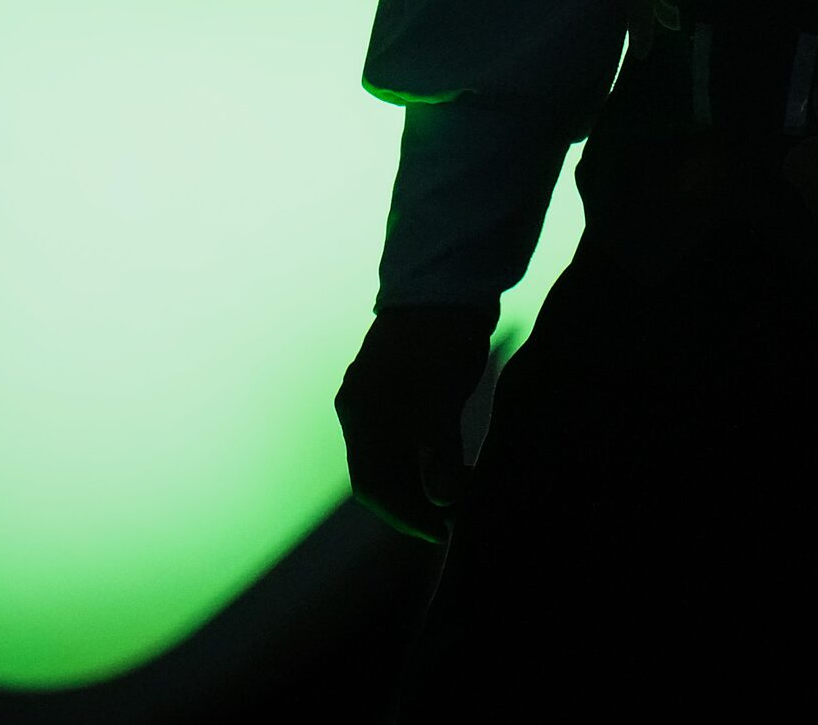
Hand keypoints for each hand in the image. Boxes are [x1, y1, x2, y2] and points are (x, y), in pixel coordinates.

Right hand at [334, 303, 497, 545]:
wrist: (445, 285)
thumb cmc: (440, 341)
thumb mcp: (443, 400)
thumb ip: (440, 453)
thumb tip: (443, 501)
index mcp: (362, 414)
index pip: (373, 486)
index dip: (406, 517)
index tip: (442, 534)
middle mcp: (359, 409)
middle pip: (377, 475)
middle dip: (412, 504)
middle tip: (452, 522)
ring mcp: (373, 396)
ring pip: (390, 457)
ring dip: (418, 483)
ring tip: (458, 497)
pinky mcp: (392, 387)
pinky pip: (398, 438)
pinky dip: (421, 459)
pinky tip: (452, 464)